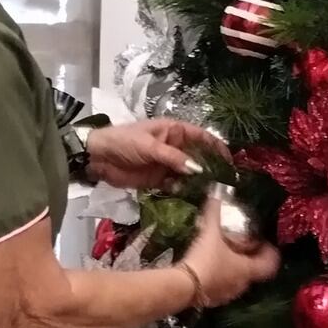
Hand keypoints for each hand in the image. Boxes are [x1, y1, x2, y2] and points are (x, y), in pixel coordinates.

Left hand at [86, 118, 226, 190]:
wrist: (98, 157)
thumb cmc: (123, 142)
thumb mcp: (150, 146)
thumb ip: (174, 158)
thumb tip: (197, 169)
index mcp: (174, 131)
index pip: (202, 137)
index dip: (216, 147)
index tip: (229, 161)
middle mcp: (175, 147)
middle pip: (198, 157)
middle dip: (209, 168)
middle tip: (222, 182)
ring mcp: (167, 164)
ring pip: (189, 173)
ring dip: (197, 182)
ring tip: (207, 192)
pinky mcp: (159, 180)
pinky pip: (176, 186)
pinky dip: (182, 191)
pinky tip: (187, 196)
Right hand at [180, 193, 279, 307]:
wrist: (182, 287)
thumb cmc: (205, 260)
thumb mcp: (210, 234)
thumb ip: (214, 213)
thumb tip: (217, 193)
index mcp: (248, 270)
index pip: (271, 264)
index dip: (271, 253)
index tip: (264, 242)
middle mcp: (242, 285)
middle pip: (254, 272)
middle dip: (250, 259)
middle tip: (243, 245)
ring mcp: (227, 294)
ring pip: (237, 281)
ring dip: (235, 270)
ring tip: (224, 255)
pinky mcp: (212, 300)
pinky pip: (222, 288)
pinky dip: (220, 278)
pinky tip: (208, 268)